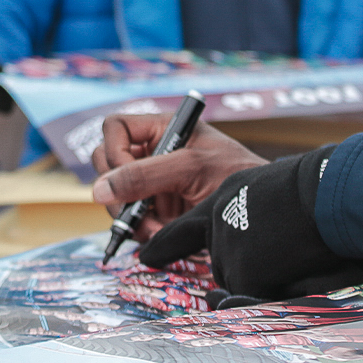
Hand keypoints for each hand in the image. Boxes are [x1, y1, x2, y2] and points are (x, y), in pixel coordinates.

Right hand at [90, 114, 265, 236]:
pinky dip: (141, 230)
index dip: (114, 151)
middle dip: (116, 190)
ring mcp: (153, 182)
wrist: (264, 210)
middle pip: (107, 163)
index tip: (123, 178)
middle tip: (132, 211)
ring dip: (129, 216)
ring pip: (114, 196)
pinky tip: (160, 233)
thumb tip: (98, 190)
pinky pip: (131, 219)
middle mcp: (152, 153)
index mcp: (161, 129)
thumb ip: (143, 176)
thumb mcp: (190, 169)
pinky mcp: (157, 210)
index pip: (115, 129)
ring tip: (155, 228)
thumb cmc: (235, 174)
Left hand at [138, 148, 362, 302]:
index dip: (165, 244)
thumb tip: (232, 254)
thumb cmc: (318, 191)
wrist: (331, 191)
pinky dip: (280, 289)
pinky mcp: (241, 271)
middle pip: (225, 263)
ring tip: (296, 249)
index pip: (184, 227)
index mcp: (226, 195)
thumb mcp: (273, 192)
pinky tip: (297, 264)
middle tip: (285, 246)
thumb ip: (248, 219)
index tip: (147, 256)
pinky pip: (257, 297)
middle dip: (251, 265)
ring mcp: (227, 247)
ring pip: (242, 282)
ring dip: (267, 276)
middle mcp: (219, 221)